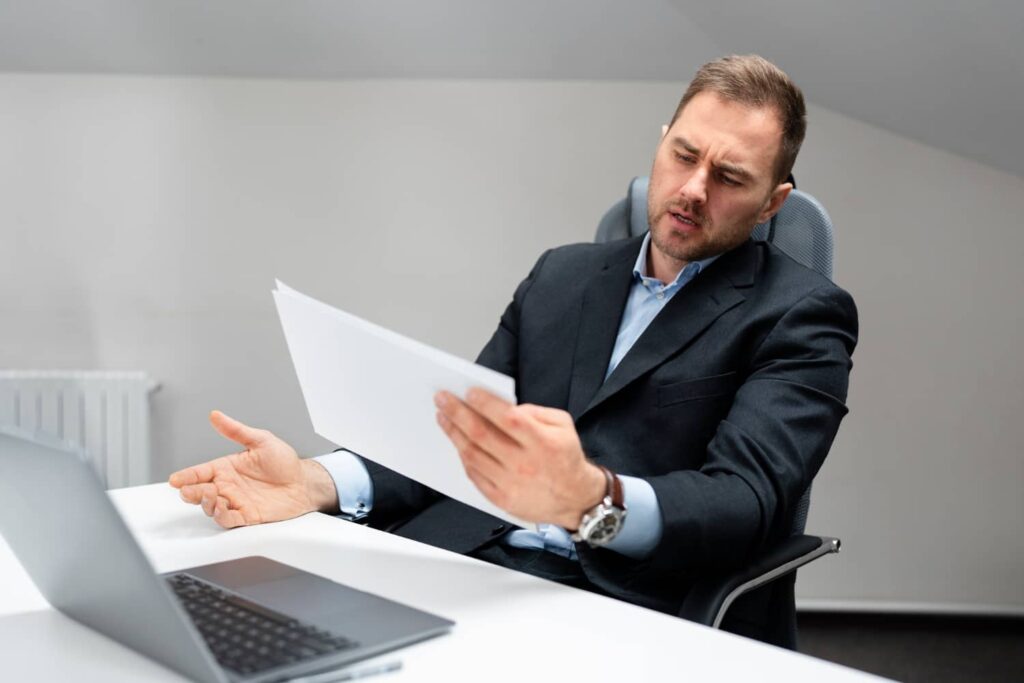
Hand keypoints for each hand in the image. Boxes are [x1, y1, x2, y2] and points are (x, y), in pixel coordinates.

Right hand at [168, 411, 337, 528]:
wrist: (304, 482)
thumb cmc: (284, 462)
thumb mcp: (261, 440)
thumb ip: (236, 430)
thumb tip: (216, 415)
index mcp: (227, 468)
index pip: (201, 472)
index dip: (186, 476)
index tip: (175, 479)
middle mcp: (228, 486)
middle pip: (201, 492)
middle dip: (191, 492)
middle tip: (187, 491)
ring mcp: (236, 502)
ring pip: (211, 507)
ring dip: (206, 504)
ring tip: (210, 496)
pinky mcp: (248, 516)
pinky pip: (230, 520)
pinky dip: (222, 516)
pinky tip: (221, 508)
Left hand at [434, 388, 605, 528]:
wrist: (576, 499)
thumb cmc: (566, 457)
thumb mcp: (562, 425)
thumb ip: (535, 412)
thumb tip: (503, 406)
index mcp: (542, 442)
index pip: (507, 418)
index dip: (485, 403)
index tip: (468, 392)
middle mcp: (525, 464)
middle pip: (482, 435)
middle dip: (458, 413)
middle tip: (442, 399)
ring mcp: (511, 484)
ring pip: (473, 455)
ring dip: (454, 433)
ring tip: (443, 417)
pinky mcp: (502, 499)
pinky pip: (474, 475)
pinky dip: (463, 457)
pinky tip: (457, 442)